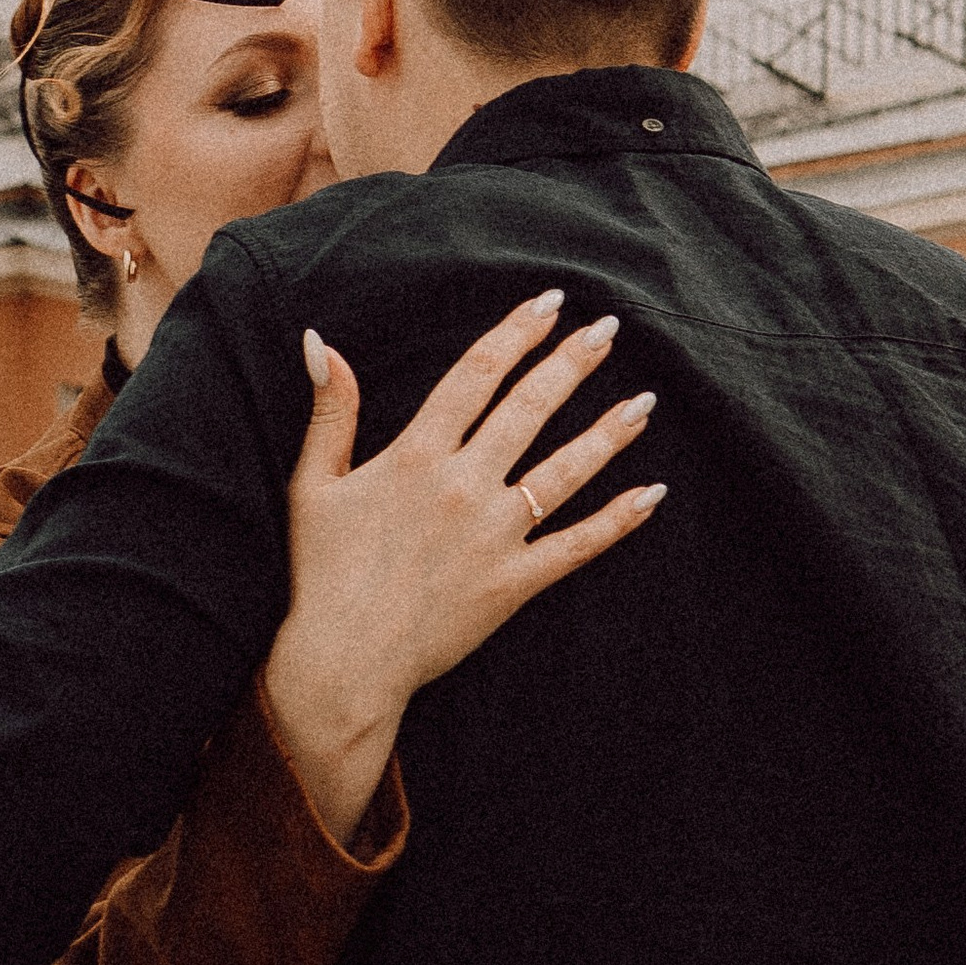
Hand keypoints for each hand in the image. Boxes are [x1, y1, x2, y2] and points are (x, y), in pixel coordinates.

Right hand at [263, 290, 666, 844]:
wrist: (343, 662)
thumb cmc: (322, 572)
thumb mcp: (313, 483)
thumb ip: (330, 410)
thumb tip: (319, 341)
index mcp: (415, 455)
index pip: (476, 375)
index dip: (515, 333)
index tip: (548, 302)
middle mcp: (462, 485)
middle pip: (529, 408)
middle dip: (571, 363)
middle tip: (608, 329)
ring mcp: (494, 535)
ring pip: (565, 471)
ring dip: (609, 432)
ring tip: (645, 400)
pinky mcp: (514, 583)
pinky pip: (577, 545)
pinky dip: (618, 519)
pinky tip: (652, 493)